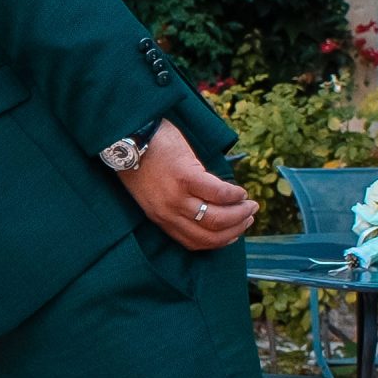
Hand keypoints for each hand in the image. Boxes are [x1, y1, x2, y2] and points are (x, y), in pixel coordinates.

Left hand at [119, 120, 255, 250]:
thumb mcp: (154, 191)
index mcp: (160, 217)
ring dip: (239, 214)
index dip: (219, 241)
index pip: (194, 242)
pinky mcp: (185, 176)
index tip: (234, 234)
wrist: (127, 135)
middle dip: (236, 228)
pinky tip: (240, 191)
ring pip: (216, 217)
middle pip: (210, 234)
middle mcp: (167, 212)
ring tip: (250, 205)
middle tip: (249, 216)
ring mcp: (175, 196)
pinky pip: (217, 193)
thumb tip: (208, 208)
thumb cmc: (143, 159)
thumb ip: (176, 204)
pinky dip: (233, 195)